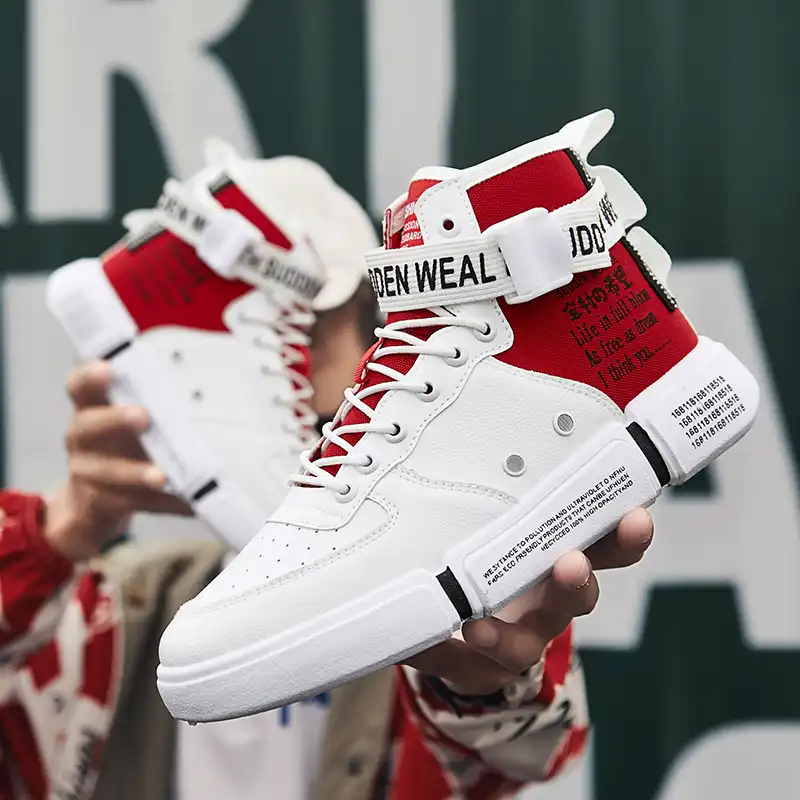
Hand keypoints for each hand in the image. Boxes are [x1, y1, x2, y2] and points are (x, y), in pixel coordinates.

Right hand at [44, 361, 190, 560]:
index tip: (109, 368)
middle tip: (143, 416)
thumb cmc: (123, 447)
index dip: (89, 377)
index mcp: (91, 410)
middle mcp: (82, 438)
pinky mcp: (101, 501)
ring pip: (110, 471)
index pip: (79, 386)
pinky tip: (186, 503)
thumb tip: (213, 396)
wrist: (93, 503)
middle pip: (88, 424)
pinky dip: (163, 503)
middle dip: (115, 420)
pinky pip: (133, 503)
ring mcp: (87, 472)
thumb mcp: (129, 423)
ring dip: (138, 473)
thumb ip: (155, 404)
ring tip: (161, 477)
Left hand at [405, 508, 652, 695]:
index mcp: (562, 557)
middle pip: (576, 597)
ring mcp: (520, 640)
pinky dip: (440, 653)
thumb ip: (507, 486)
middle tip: (570, 563)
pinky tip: (420, 644)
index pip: (605, 546)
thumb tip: (488, 432)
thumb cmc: (499, 556)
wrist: (474, 630)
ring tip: (478, 628)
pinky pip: (461, 666)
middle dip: (575, 581)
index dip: (624, 536)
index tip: (635, 516)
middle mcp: (549, 603)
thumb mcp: (508, 516)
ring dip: (505, 635)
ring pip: (527, 643)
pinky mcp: (482, 667)